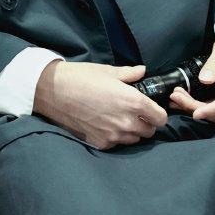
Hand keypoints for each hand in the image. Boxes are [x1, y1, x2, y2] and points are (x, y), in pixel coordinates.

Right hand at [33, 61, 167, 149]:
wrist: (53, 91)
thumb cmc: (80, 77)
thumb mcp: (107, 71)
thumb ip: (129, 74)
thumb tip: (142, 71)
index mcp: (133, 102)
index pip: (161, 118)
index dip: (157, 112)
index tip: (150, 108)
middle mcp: (127, 122)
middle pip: (149, 131)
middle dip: (145, 122)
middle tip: (133, 112)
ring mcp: (113, 135)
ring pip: (134, 139)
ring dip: (131, 131)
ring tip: (117, 118)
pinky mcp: (100, 143)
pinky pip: (117, 143)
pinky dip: (115, 136)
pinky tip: (104, 124)